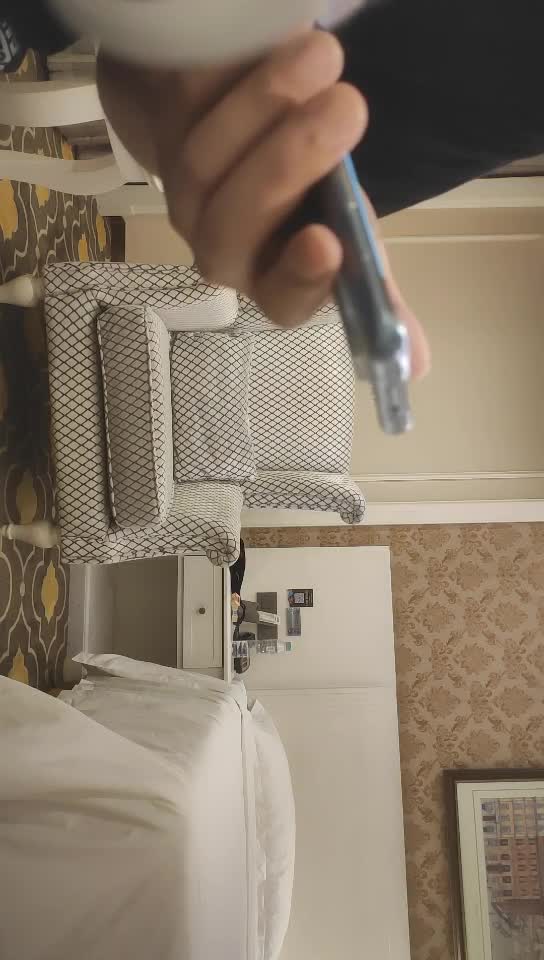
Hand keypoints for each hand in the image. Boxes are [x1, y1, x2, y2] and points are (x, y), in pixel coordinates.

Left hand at [97, 30, 428, 377]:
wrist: (230, 125)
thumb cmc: (296, 190)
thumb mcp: (344, 234)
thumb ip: (373, 288)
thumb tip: (417, 365)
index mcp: (271, 275)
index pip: (280, 300)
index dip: (300, 279)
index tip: (327, 243)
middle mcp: (220, 241)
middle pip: (234, 224)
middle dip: (289, 166)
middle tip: (348, 110)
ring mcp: (182, 187)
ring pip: (203, 162)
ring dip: (264, 106)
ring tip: (324, 58)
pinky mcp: (161, 127)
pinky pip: (185, 104)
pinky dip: (231, 72)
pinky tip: (275, 45)